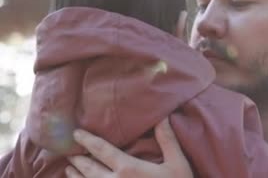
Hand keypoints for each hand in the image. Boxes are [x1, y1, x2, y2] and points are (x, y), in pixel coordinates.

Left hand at [65, 118, 192, 177]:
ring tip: (68, 170)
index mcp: (128, 168)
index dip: (87, 140)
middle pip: (89, 168)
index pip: (101, 150)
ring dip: (75, 176)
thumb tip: (163, 117)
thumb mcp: (177, 164)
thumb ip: (167, 140)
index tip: (76, 133)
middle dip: (78, 159)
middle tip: (70, 153)